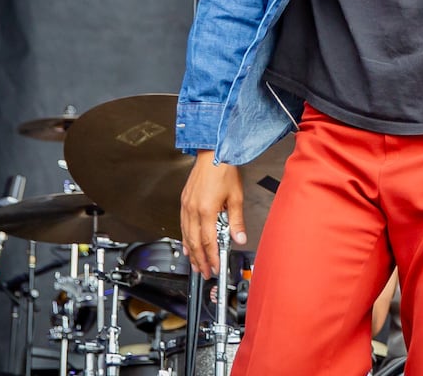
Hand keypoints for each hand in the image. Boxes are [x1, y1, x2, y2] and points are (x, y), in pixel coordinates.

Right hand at [180, 151, 246, 277]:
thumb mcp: (236, 197)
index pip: (208, 241)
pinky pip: (182, 225)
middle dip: (199, 260)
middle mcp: (193, 209)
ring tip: (196, 264)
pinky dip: (185, 238)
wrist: (213, 151)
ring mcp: (186, 205)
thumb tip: (240, 238)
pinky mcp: (184, 201)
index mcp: (206, 209)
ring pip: (186, 235)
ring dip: (191, 252)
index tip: (215, 267)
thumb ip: (237, 221)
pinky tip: (187, 245)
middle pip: (194, 242)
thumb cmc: (224, 169)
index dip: (212, 257)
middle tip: (205, 272)